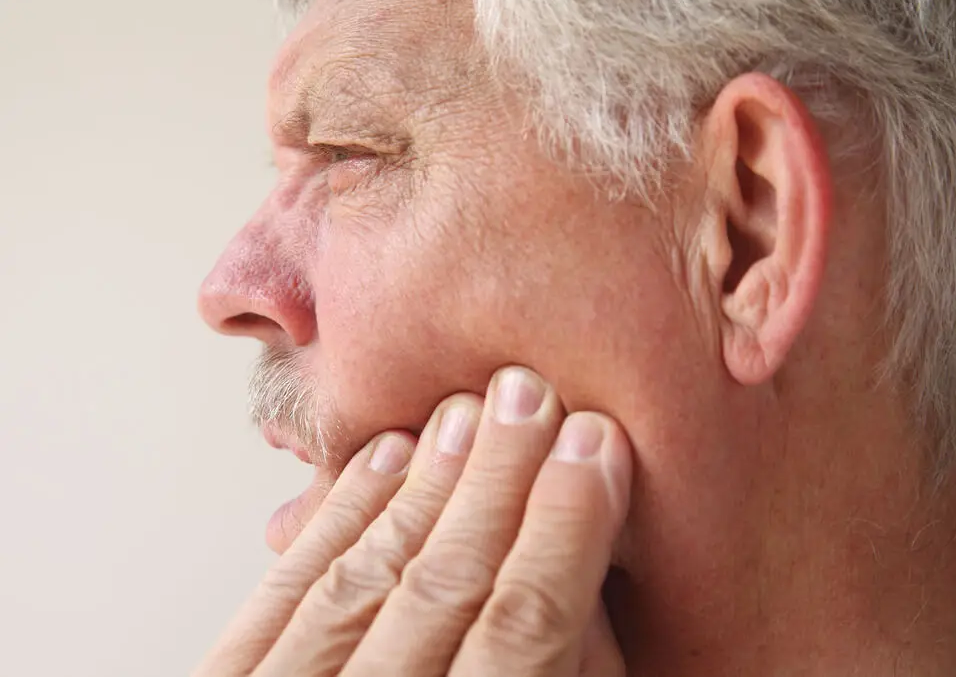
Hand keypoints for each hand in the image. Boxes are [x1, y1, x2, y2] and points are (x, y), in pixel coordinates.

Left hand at [194, 366, 632, 676]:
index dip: (563, 533)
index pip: (518, 636)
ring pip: (359, 577)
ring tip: (467, 413)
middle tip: (532, 395)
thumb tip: (585, 591)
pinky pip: (282, 594)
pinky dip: (336, 519)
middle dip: (494, 483)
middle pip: (436, 588)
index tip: (596, 447)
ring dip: (420, 487)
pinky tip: (379, 460)